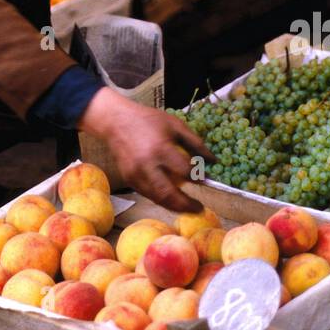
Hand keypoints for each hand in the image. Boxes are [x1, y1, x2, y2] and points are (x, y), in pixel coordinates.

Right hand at [78, 88, 210, 213]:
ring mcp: (136, 174)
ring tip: (187, 207)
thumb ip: (195, 142)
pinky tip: (171, 198)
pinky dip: (161, 199)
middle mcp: (147, 165)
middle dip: (186, 205)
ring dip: (174, 206)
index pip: (185, 171)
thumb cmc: (148, 120)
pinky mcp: (129, 179)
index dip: (198, 178)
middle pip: (169, 194)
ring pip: (157, 199)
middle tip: (199, 208)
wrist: (116, 121)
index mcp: (161, 149)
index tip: (206, 180)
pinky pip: (148, 194)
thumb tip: (213, 160)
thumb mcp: (175, 125)